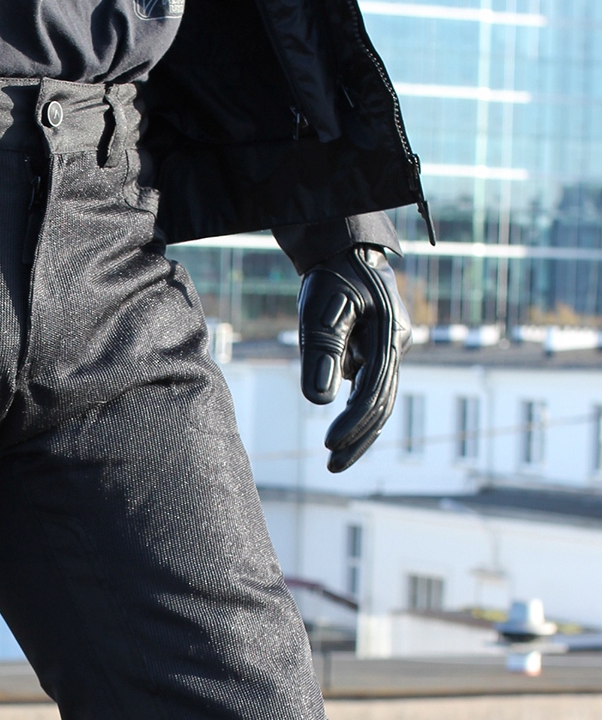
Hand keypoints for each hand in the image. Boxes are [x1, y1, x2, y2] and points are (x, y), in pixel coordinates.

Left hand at [297, 246, 410, 472]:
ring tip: (334, 460)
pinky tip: (339, 431)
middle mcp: (397, 346)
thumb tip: (321, 401)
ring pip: (380, 400)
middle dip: (359, 438)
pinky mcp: (380, 351)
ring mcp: (391, 350)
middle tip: (332, 466)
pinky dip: (356, 412)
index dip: (353, 422)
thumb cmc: (332, 277)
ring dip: (359, 431)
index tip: (329, 445)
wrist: (346, 252)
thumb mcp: (321, 310)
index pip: (374, 392)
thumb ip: (322, 352)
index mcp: (389, 336)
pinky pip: (371, 388)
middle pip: (383, 404)